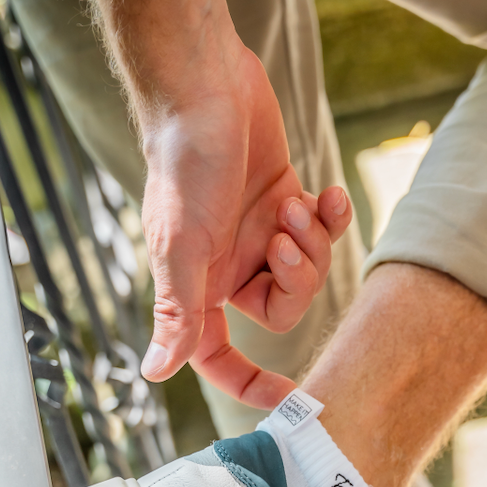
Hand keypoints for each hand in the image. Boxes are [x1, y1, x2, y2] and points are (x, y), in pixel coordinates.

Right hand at [138, 40, 352, 406]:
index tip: (288, 401)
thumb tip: (154, 373)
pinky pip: (323, 230)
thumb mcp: (183, 244)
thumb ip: (177, 311)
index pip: (219, 356)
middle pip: (282, 310)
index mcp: (198, 286)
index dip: (250, 383)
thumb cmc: (186, 161)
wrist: (206, 85)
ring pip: (307, 271)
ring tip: (295, 205)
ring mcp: (260, 233)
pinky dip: (332, 216)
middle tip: (285, 236)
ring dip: (312, 241)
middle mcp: (229, 266)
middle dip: (297, 279)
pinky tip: (329, 194)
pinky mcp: (286, 200)